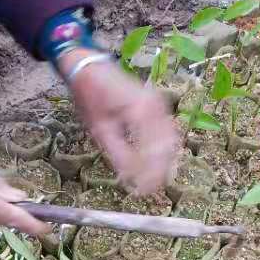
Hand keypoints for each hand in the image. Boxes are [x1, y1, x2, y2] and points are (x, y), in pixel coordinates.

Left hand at [61, 51, 179, 194]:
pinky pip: (166, 131)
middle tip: (146, 190)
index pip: (153, 151)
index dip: (150, 174)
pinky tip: (154, 164)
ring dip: (163, 162)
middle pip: (167, 147)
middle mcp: (156, 106)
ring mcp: (159, 104)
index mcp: (141, 111)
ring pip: (170, 140)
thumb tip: (129, 177)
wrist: (90, 67)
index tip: (142, 192)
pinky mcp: (157, 105)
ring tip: (150, 181)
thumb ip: (117, 153)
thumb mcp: (99, 128)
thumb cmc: (90, 95)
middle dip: (159, 171)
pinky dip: (162, 150)